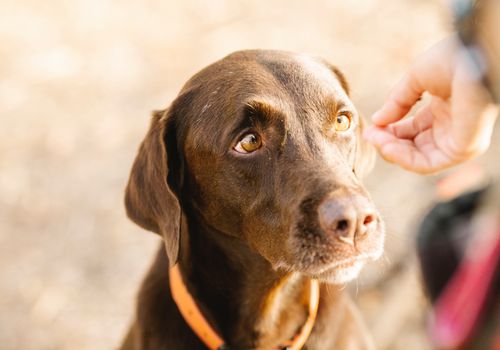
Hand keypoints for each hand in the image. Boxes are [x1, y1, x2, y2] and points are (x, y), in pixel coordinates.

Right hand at [364, 36, 497, 173]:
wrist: (474, 56)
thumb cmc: (452, 59)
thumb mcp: (415, 79)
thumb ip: (397, 102)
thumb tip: (377, 121)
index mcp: (444, 110)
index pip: (412, 130)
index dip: (389, 131)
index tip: (371, 128)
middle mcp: (452, 127)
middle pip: (413, 146)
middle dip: (388, 143)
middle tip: (369, 136)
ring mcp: (458, 140)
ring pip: (418, 159)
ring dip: (393, 152)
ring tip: (376, 140)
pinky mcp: (462, 149)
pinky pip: (428, 164)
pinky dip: (404, 159)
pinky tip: (388, 147)